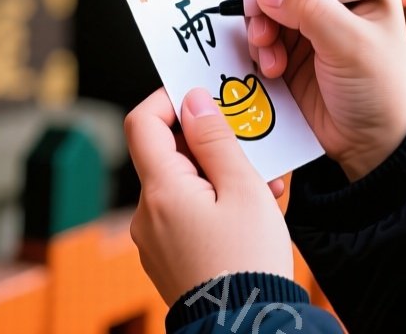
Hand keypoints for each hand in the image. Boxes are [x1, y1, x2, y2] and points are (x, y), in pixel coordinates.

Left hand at [126, 87, 293, 303]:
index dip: (167, 100)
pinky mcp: (166, 258)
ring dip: (218, 177)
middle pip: (167, 156)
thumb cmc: (249, 260)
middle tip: (252, 148)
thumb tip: (192, 101)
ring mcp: (153, 240)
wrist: (245, 327)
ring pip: (181, 187)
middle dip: (209, 145)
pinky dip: (212, 204)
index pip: (142, 123)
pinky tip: (248, 214)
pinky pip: (184, 215)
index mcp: (160, 191)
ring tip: (264, 188)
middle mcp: (146, 214)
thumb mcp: (243, 188)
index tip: (199, 95)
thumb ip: (215, 139)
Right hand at [246, 0, 405, 181]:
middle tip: (262, 30)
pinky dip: (259, 48)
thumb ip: (310, 10)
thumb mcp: (351, 45)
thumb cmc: (378, 89)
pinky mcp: (290, 46)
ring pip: (265, 2)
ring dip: (260, 28)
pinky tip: (273, 70)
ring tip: (271, 58)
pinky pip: (260, 32)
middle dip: (267, 0)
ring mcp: (310, 19)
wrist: (371, 144)